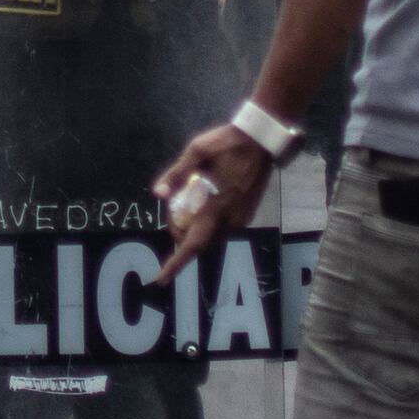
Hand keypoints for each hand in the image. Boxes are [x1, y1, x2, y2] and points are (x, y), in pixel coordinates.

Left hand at [149, 122, 274, 270]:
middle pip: (200, 244)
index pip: (193, 244)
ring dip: (195, 232)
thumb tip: (157, 193)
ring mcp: (241, 218)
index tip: (161, 279)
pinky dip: (208, 225)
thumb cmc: (228, 143)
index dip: (176, 263)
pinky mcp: (248, 214)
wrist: (262, 140)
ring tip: (186, 209)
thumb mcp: (197, 151)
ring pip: (212, 238)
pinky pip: (223, 230)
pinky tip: (204, 205)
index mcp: (216, 207)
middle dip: (182, 239)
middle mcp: (230, 219)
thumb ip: (176, 174)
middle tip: (173, 216)